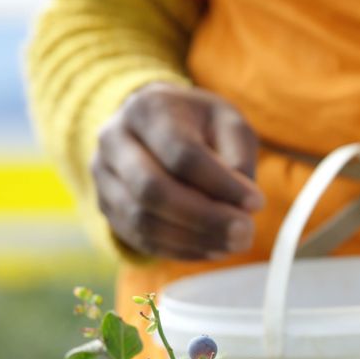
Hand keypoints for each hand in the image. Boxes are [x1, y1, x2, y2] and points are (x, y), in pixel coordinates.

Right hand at [91, 83, 263, 258]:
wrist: (153, 125)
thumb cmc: (198, 123)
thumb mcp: (228, 122)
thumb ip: (238, 157)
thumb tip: (241, 205)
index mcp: (147, 108)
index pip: (182, 153)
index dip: (221, 185)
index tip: (256, 203)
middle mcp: (114, 140)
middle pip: (153, 190)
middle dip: (205, 219)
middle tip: (246, 233)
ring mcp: (103, 176)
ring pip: (142, 220)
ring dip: (194, 239)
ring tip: (234, 244)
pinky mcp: (106, 207)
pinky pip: (140, 238)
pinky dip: (180, 250)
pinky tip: (212, 248)